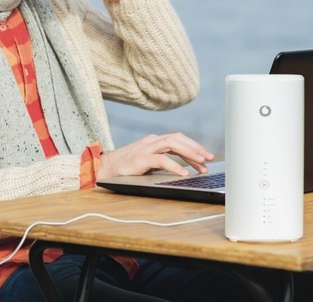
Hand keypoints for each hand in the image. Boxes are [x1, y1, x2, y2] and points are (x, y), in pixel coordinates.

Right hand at [96, 133, 214, 180]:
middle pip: (178, 138)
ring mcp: (145, 148)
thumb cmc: (126, 168)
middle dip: (195, 147)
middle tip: (209, 159)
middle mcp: (151, 141)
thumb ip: (162, 161)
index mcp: (154, 141)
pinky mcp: (140, 159)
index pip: (178, 139)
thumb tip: (183, 169)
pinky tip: (183, 173)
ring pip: (172, 143)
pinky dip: (174, 166)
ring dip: (189, 152)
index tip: (206, 158)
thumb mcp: (147, 162)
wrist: (103, 169)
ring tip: (200, 163)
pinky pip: (161, 159)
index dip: (193, 147)